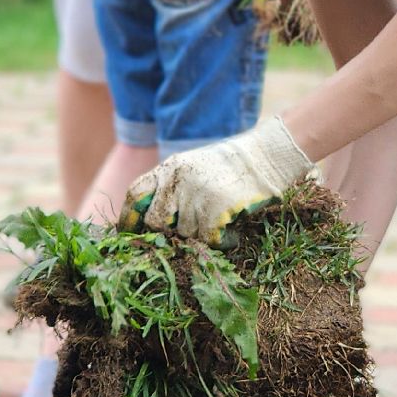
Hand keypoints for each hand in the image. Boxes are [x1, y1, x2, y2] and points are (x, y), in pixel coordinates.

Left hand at [120, 117, 313, 243]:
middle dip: (166, 234)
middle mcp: (178, 180)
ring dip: (199, 237)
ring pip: (184, 234)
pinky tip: (230, 235)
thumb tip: (150, 222)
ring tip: (216, 227)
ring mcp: (197, 194)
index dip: (130, 217)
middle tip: (184, 236)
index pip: (135, 194)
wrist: (267, 155)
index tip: (130, 233)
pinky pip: (207, 239)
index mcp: (170, 168)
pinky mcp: (217, 208)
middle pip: (155, 221)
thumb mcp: (193, 166)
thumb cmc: (231, 165)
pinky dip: (219, 242)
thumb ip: (171, 186)